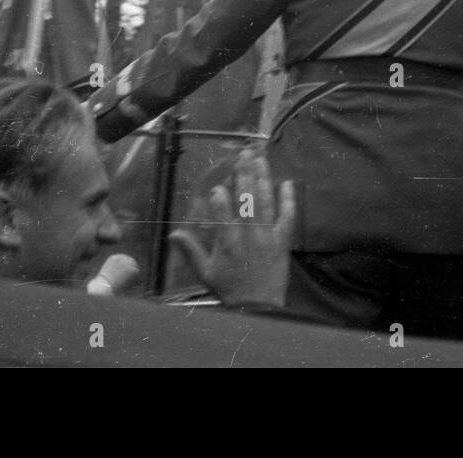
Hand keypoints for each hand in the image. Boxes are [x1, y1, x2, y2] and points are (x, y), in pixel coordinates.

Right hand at [169, 150, 294, 307]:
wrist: (259, 308)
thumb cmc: (230, 290)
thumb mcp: (206, 273)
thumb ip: (191, 251)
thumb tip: (173, 234)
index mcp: (227, 242)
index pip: (222, 213)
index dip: (220, 197)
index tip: (218, 185)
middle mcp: (248, 235)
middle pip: (246, 199)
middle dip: (244, 174)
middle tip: (243, 153)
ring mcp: (268, 236)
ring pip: (265, 201)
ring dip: (263, 178)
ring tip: (260, 158)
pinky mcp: (283, 241)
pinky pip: (287, 217)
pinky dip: (288, 199)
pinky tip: (287, 182)